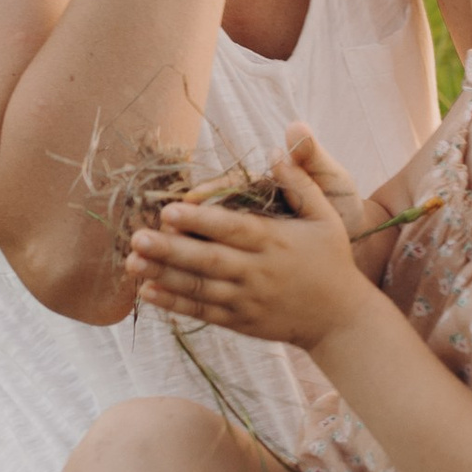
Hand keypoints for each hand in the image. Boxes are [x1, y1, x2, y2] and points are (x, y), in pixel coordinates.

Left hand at [132, 143, 377, 346]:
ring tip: (132, 261)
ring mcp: (246, 299)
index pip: (233, 229)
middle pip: (208, 260)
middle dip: (171, 249)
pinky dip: (174, 304)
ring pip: (199, 288)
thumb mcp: (326, 217)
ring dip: (164, 274)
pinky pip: (202, 312)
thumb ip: (300, 184)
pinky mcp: (239, 321)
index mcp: (274, 242)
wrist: (339, 319)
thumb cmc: (331, 261)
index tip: (169, 210)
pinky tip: (147, 291)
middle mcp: (257, 272)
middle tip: (137, 237)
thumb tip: (277, 150)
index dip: (200, 220)